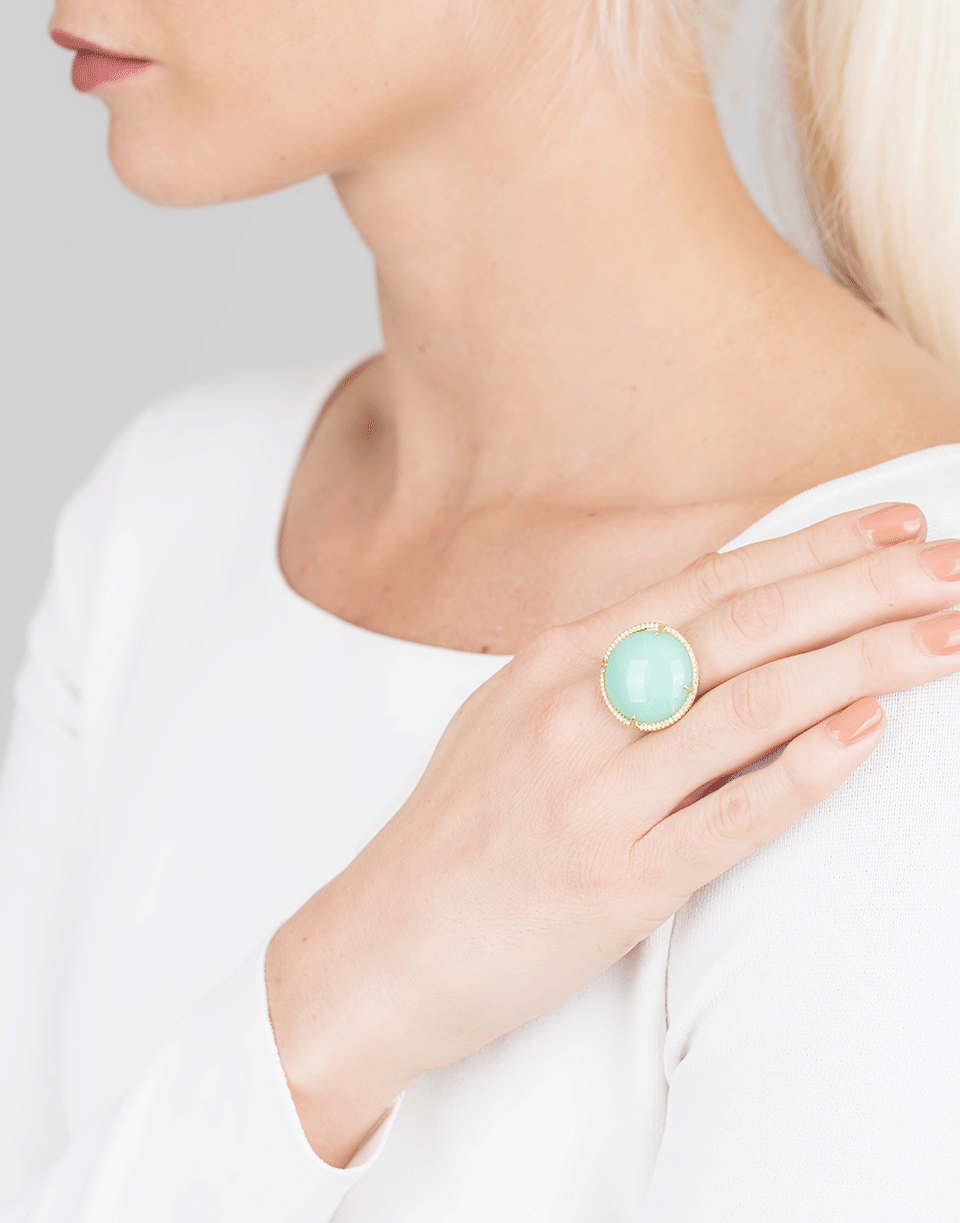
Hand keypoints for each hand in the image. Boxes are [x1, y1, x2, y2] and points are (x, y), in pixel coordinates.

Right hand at [266, 502, 959, 1165]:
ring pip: (751, 708)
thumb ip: (604, 672)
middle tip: (954, 565)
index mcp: (557, 658)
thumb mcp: (513, 716)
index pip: (709, 583)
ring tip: (945, 639)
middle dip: (862, 591)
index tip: (895, 527)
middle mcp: (577, 709)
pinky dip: (805, 772)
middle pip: (745, 629)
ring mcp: (595, 794)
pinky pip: (728, 816)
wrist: (379, 944)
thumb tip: (708, 638)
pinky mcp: (615, 882)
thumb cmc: (455, 829)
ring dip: (861, 666)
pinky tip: (868, 733)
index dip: (812, 549)